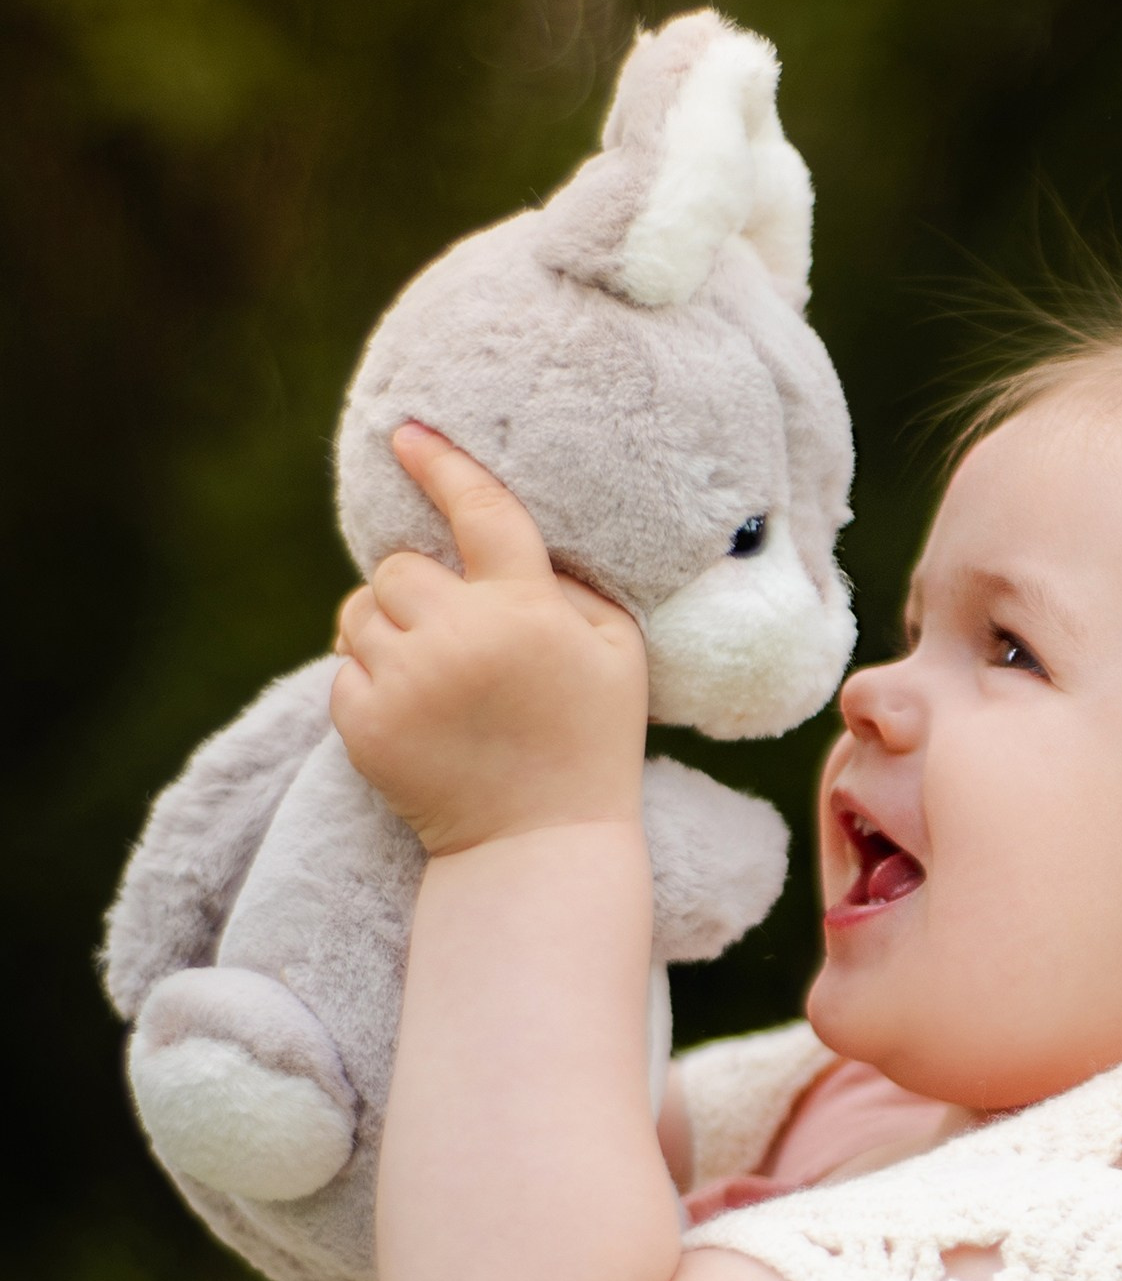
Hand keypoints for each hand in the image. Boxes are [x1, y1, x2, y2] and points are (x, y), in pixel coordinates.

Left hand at [331, 424, 648, 854]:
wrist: (538, 845)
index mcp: (527, 611)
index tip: (407, 434)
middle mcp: (461, 638)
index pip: (479, 512)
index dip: (442, 466)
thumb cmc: (590, 743)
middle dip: (418, 590)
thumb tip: (503, 541)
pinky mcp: (366, 725)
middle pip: (399, 566)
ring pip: (360, 613)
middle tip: (451, 635)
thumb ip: (572, 587)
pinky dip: (371, 684)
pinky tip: (416, 718)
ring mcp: (408, 683)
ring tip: (431, 677)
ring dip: (387, 632)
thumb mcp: (618, 656)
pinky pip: (344, 671)